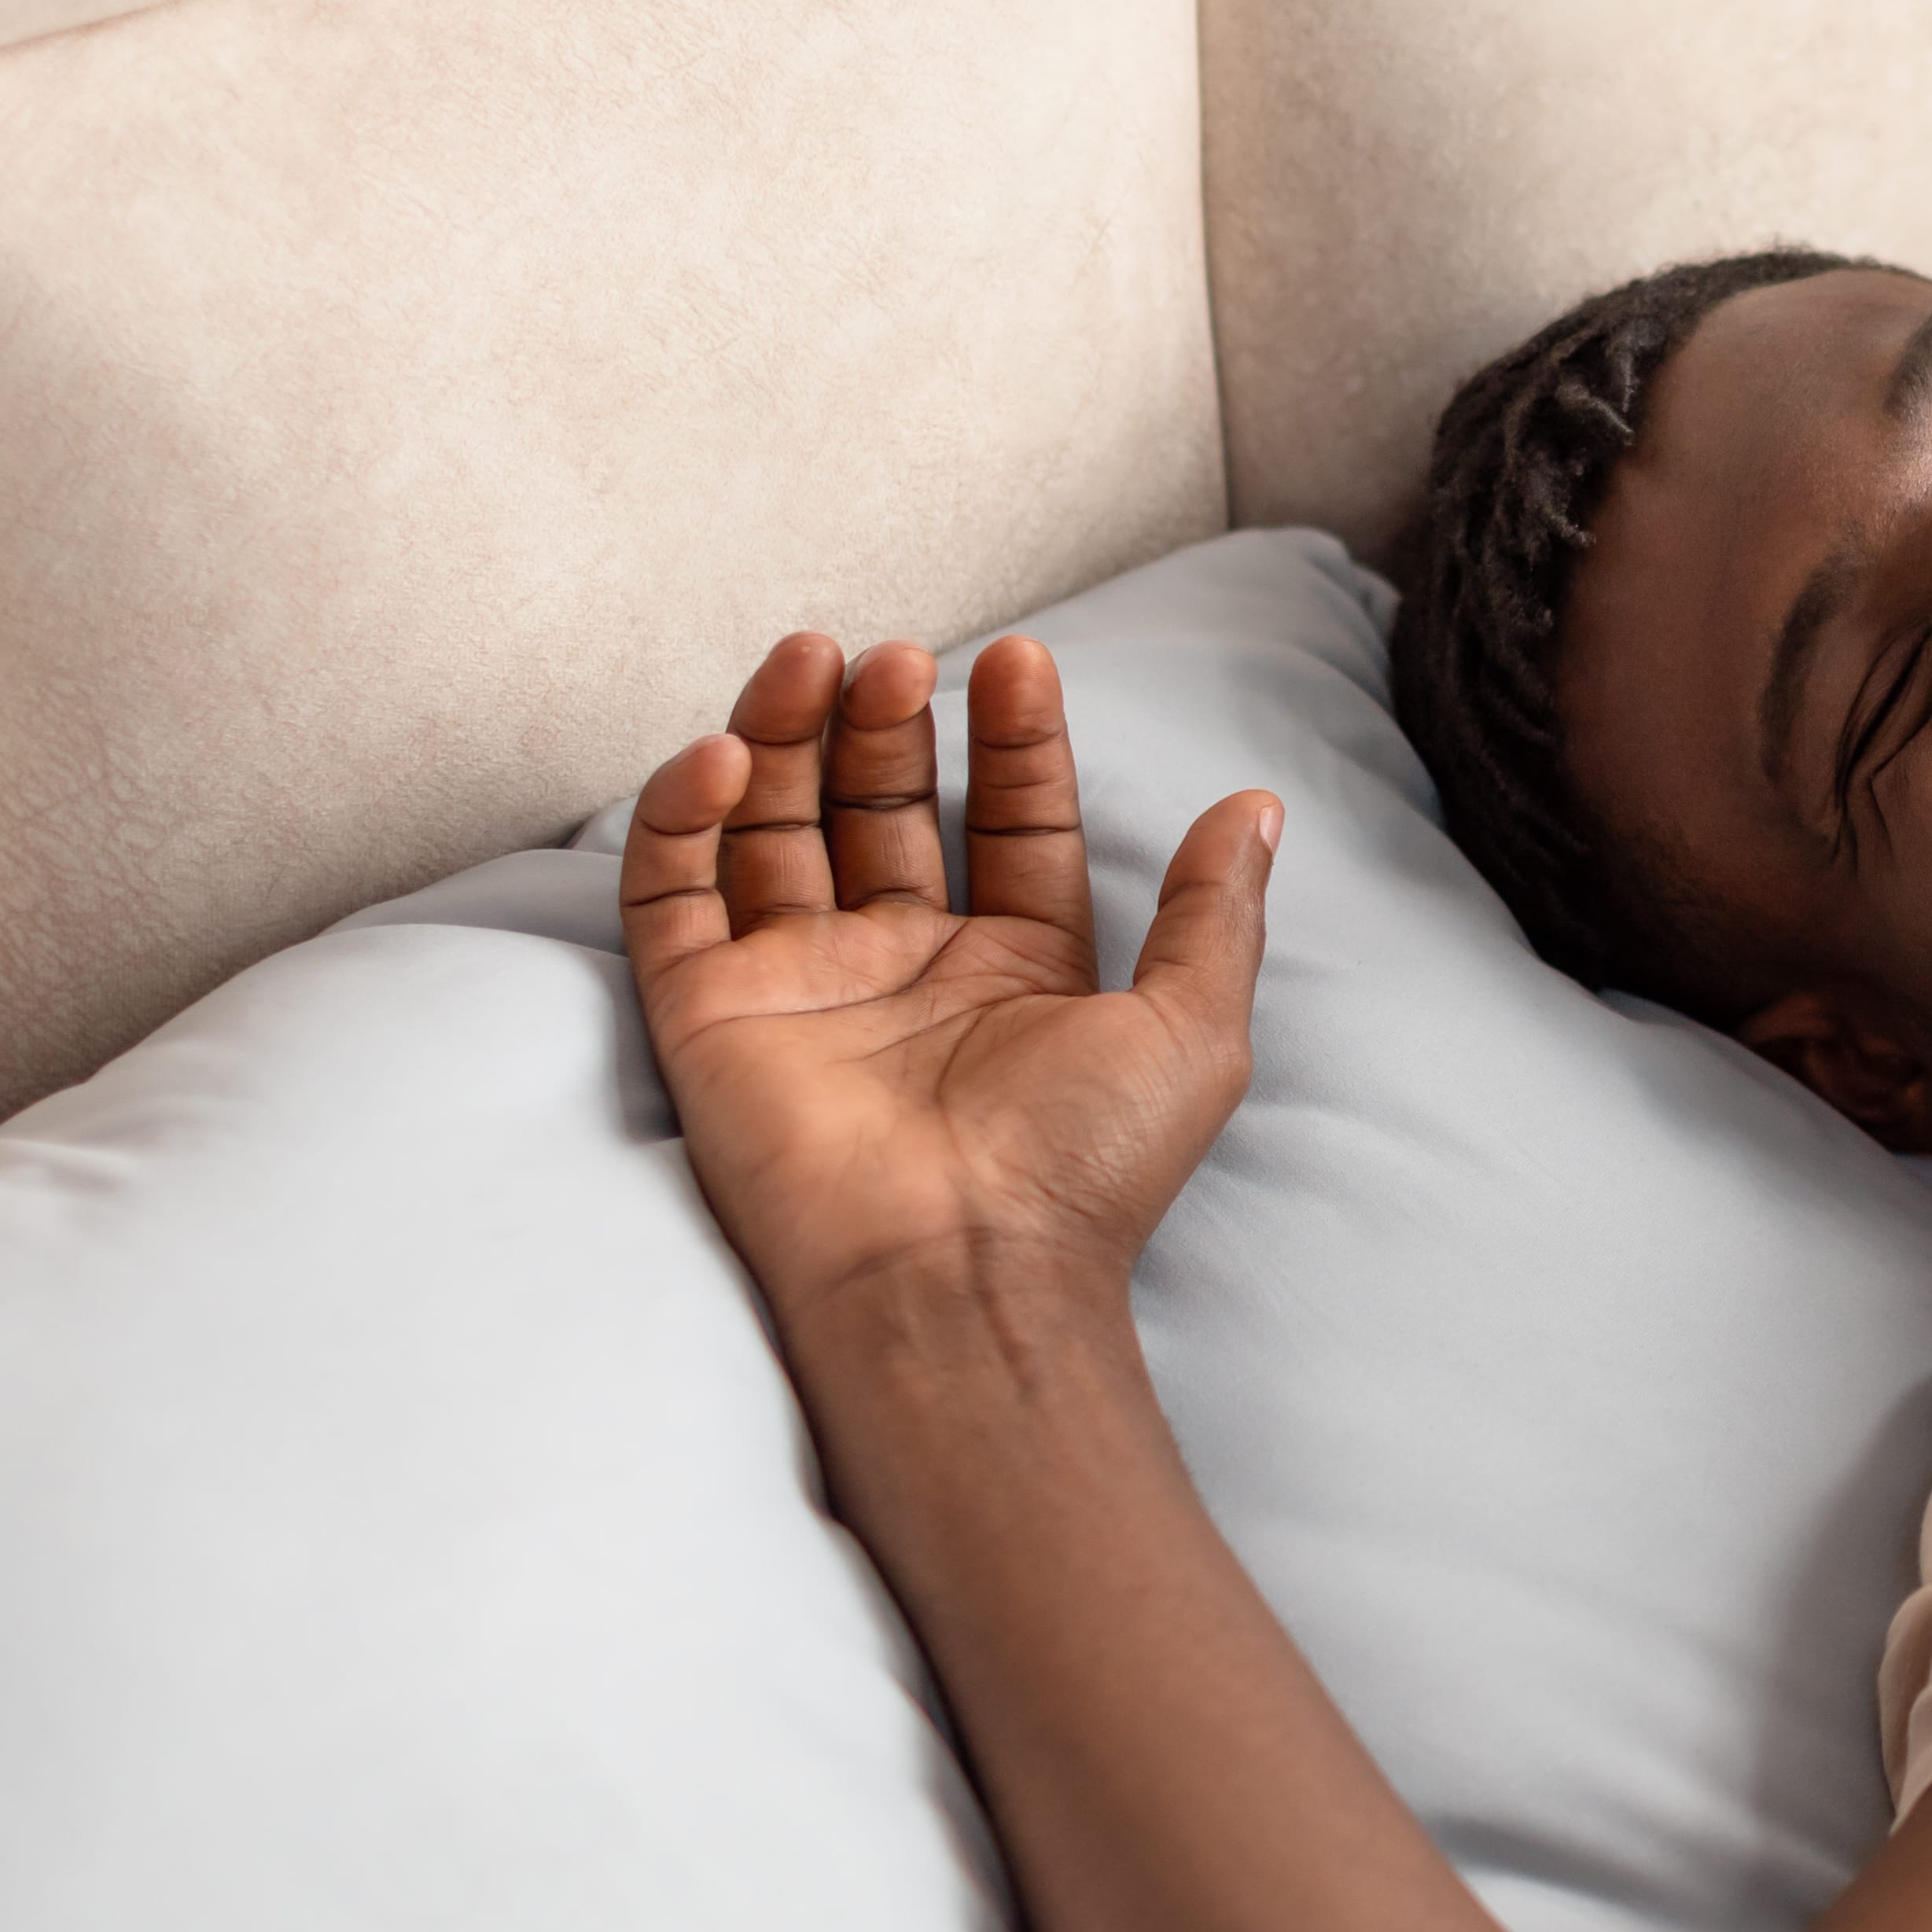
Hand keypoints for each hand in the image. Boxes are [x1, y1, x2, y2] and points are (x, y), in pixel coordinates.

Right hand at [618, 631, 1277, 1337]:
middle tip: (899, 657)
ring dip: (789, 735)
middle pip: (879, 808)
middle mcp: (903, 969)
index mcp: (1016, 969)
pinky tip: (728, 756)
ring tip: (819, 658)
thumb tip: (1259, 809)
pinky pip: (672, 894)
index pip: (1008, 823)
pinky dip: (684, 814)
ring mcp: (800, 986)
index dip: (1014, 742)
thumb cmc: (1084, 1170)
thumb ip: (1216, 916)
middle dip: (886, 723)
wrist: (964, 1274)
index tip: (1021, 659)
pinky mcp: (708, 1013)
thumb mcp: (1193, 1032)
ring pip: (773, 827)